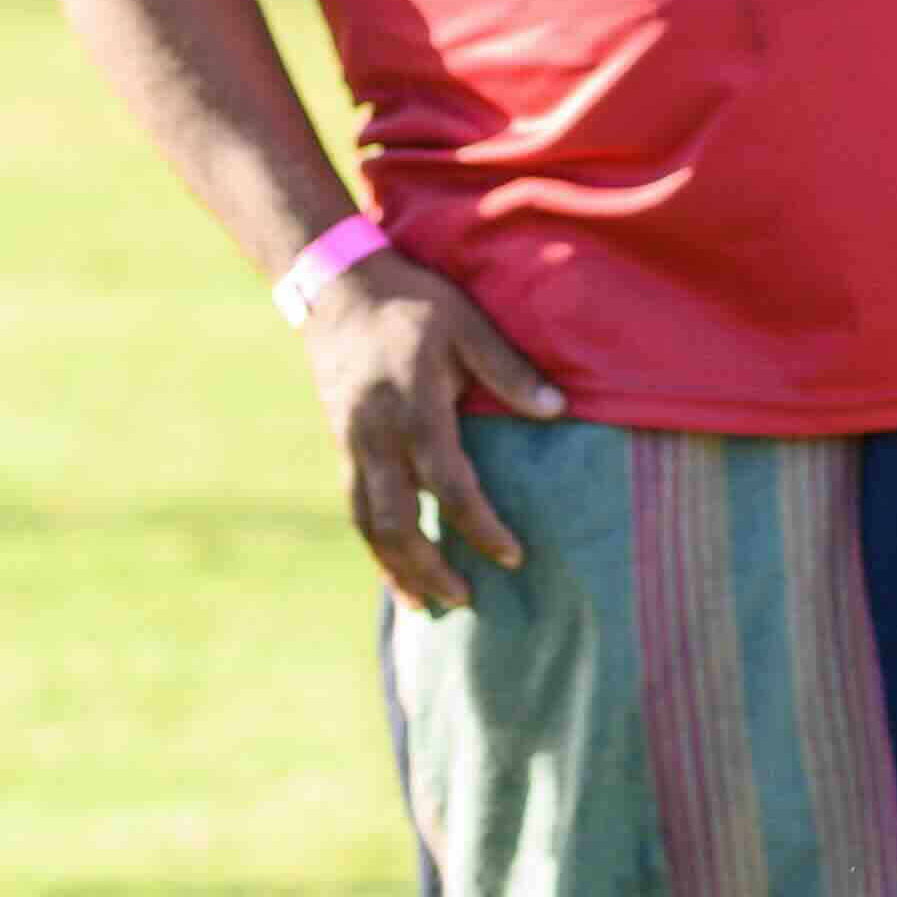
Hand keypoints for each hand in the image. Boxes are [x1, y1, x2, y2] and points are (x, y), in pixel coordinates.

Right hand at [298, 250, 560, 616]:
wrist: (338, 289)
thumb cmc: (414, 304)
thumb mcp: (467, 324)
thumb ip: (509, 369)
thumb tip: (558, 410)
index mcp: (415, 408)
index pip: (450, 484)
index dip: (481, 526)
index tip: (512, 556)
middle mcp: (377, 436)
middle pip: (398, 521)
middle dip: (430, 568)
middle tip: (465, 600)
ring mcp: (352, 444)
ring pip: (368, 524)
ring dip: (395, 569)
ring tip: (424, 607)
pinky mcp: (340, 445)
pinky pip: (355, 507)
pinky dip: (375, 544)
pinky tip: (394, 568)